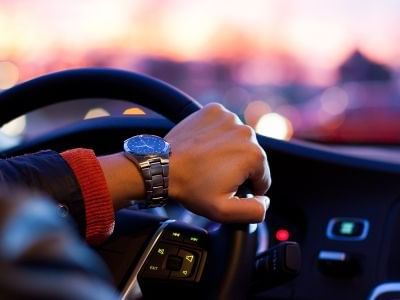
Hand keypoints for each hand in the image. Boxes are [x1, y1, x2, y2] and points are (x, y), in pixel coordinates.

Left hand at [165, 103, 270, 222]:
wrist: (162, 166)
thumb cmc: (191, 187)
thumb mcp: (224, 211)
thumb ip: (254, 211)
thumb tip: (266, 201)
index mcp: (254, 155)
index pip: (262, 178)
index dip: (246, 188)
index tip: (226, 188)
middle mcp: (246, 132)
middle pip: (251, 157)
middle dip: (238, 169)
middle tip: (214, 176)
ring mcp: (230, 118)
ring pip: (238, 141)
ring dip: (229, 151)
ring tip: (208, 161)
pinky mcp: (215, 110)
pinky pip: (224, 126)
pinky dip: (218, 135)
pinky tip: (205, 146)